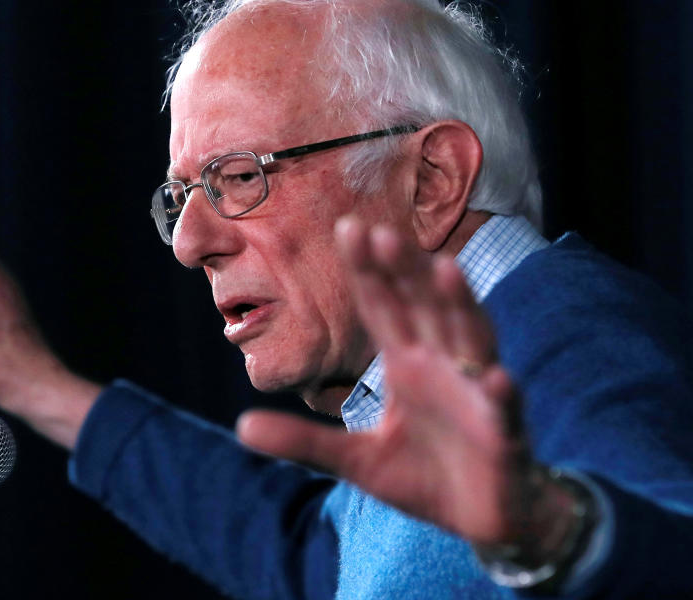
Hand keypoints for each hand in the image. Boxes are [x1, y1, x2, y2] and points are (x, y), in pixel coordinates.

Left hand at [237, 216, 576, 551]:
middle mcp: (442, 367)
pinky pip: (503, 411)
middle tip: (382, 233)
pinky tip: (495, 378)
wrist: (484, 516)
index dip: (368, 271)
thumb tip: (241, 425)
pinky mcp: (503, 435)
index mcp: (407, 365)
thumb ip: (304, 440)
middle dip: (406, 271)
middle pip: (424, 308)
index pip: (383, 308)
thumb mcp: (355, 461)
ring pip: (470, 340)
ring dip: (459, 306)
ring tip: (445, 269)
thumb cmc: (423, 476)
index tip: (348, 227)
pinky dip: (500, 394)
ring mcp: (475, 395)